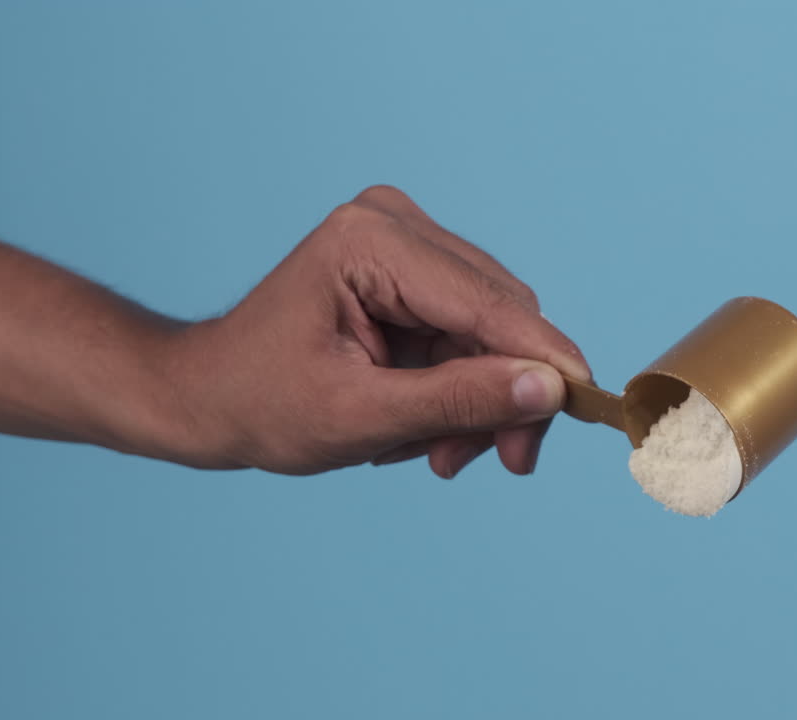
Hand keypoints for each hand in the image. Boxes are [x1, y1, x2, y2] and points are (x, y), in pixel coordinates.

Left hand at [165, 186, 591, 476]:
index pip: (488, 304)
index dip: (545, 360)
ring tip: (436, 454)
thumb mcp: (362, 418)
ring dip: (478, 399)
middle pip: (500, 315)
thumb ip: (459, 401)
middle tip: (497, 462)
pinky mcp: (412, 271)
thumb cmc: (261, 403)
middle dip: (503, 394)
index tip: (589, 408)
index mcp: (372, 242)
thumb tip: (550, 389)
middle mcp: (396, 225)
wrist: (207, 397)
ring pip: (492, 330)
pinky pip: (469, 333)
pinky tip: (422, 427)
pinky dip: (459, 387)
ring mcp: (405, 243)